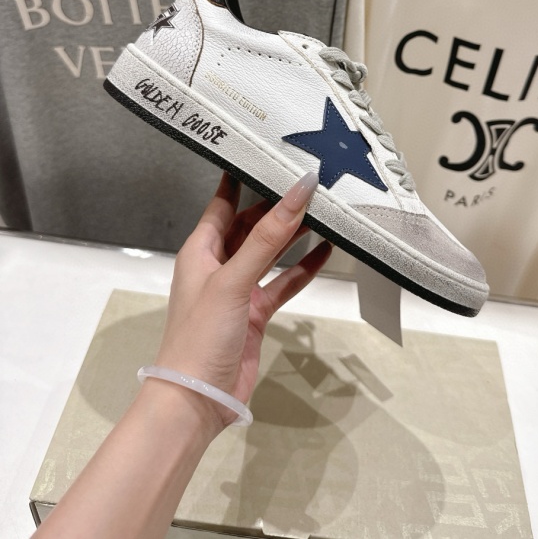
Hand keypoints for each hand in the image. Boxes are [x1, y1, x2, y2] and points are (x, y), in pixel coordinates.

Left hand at [152, 170, 330, 430]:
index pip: (224, 202)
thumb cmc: (201, 332)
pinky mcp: (256, 312)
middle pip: (251, 224)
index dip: (243, 177)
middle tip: (309, 179)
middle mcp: (219, 263)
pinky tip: (327, 252)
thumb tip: (299, 189)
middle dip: (277, 205)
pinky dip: (302, 269)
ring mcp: (239, 288)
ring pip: (270, 252)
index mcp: (201, 248)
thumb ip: (268, 236)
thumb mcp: (233, 279)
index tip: (267, 150)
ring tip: (324, 208)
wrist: (196, 400)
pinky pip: (283, 282)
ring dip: (293, 234)